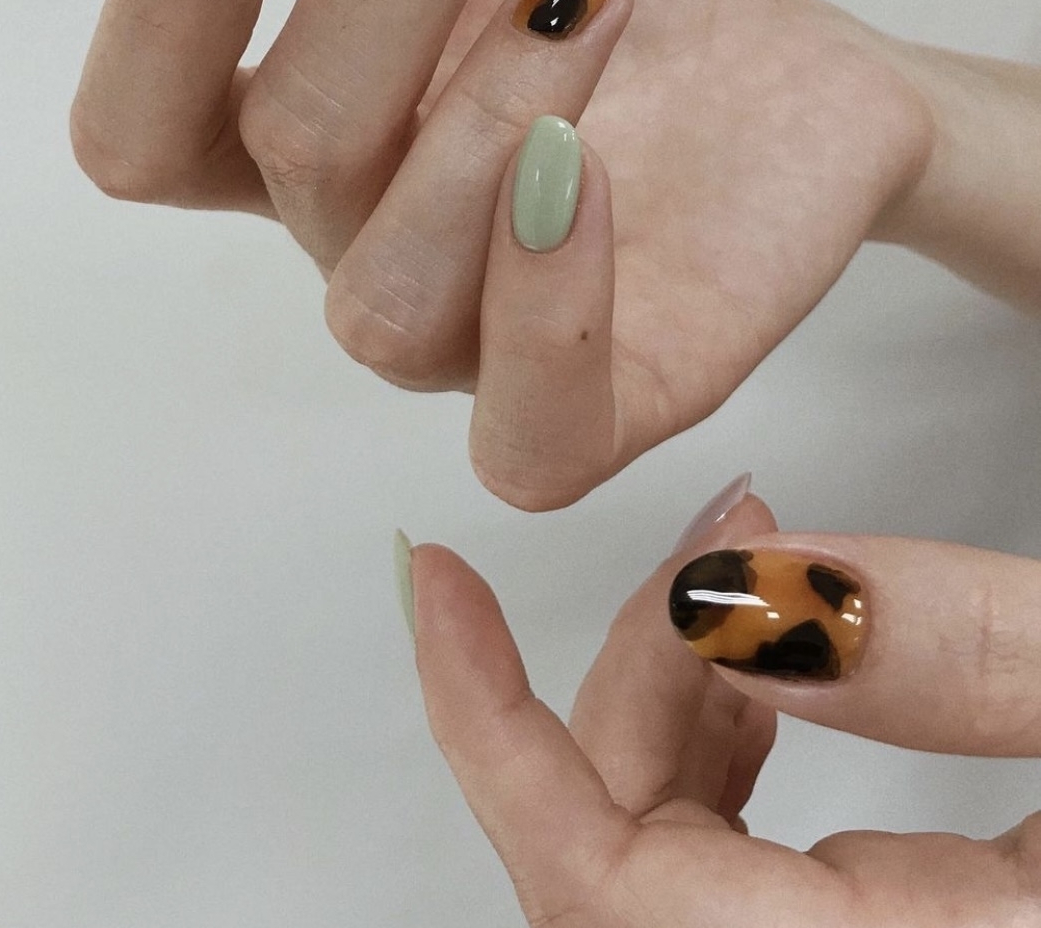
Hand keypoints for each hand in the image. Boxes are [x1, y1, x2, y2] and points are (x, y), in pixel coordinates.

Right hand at [71, 0, 1037, 508]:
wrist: (794, 84)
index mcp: (300, 145)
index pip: (144, 127)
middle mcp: (363, 252)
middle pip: (292, 154)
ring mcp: (472, 344)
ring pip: (390, 300)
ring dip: (481, 123)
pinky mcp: (604, 410)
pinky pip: (529, 441)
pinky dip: (544, 311)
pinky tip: (583, 177)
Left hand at [400, 485, 1040, 925]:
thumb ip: (972, 655)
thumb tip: (756, 597)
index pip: (602, 896)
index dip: (492, 730)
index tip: (436, 583)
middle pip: (621, 847)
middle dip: (641, 659)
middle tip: (730, 518)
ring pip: (670, 839)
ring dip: (695, 683)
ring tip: (776, 554)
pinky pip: (733, 848)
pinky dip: (741, 730)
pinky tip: (795, 649)